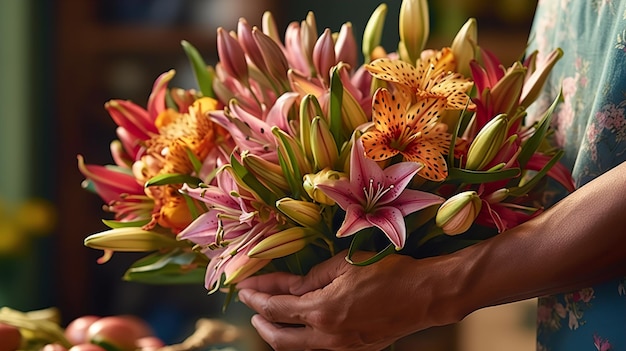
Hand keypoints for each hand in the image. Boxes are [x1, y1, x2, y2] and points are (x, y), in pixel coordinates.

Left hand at [237, 251, 458, 350]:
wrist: (423, 295)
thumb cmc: (387, 272)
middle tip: (252, 306)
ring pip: (297, 348)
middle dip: (260, 322)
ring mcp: (341, 348)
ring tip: (270, 319)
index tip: (244, 287)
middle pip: (279, 337)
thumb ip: (310, 278)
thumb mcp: (343, 265)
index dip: (256, 297)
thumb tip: (286, 285)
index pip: (276, 308)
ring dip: (278, 334)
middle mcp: (327, 336)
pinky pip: (317, 349)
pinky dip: (301, 339)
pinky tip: (302, 327)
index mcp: (322, 311)